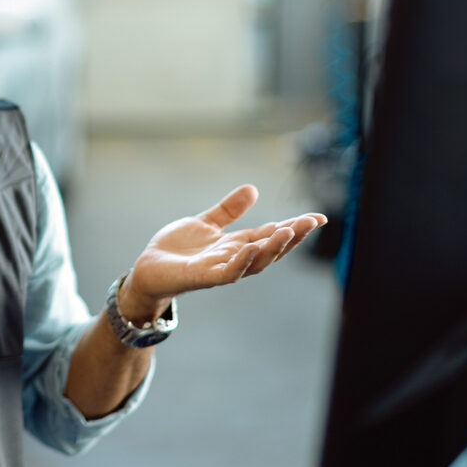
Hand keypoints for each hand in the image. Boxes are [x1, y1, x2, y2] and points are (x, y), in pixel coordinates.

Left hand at [120, 185, 324, 322]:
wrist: (147, 270)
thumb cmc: (176, 250)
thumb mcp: (205, 223)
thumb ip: (228, 210)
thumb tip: (253, 189)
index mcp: (236, 245)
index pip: (271, 235)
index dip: (295, 227)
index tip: (318, 217)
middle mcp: (234, 259)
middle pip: (270, 249)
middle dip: (292, 237)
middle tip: (312, 221)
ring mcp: (220, 270)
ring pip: (254, 262)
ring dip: (272, 248)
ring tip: (290, 230)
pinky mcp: (202, 277)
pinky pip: (227, 272)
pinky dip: (242, 261)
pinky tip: (252, 247)